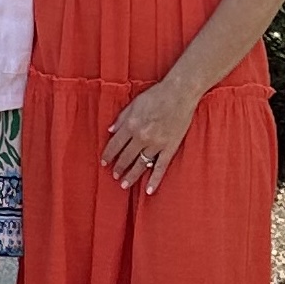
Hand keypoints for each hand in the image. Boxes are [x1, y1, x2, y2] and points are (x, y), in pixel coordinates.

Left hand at [102, 78, 202, 193]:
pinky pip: (160, 167)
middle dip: (119, 167)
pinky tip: (148, 190)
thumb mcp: (134, 103)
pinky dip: (154, 180)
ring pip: (141, 164)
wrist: (180, 93)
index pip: (115, 145)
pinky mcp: (170, 147)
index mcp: (131, 125)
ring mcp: (156, 144)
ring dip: (131, 175)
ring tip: (124, 184)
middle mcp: (141, 137)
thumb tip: (110, 130)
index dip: (108, 155)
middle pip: (126, 157)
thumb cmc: (157, 95)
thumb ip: (121, 118)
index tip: (104, 162)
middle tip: (114, 175)